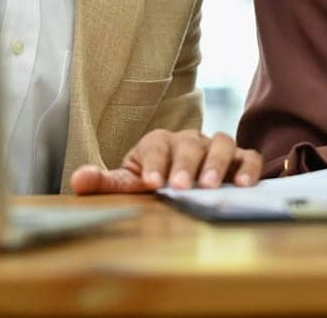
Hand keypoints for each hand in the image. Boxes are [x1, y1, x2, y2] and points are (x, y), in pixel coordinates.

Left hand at [70, 129, 262, 193]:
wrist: (178, 178)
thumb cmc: (153, 179)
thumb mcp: (129, 182)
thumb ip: (106, 182)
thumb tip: (78, 180)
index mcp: (158, 142)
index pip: (156, 146)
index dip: (154, 163)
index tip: (152, 183)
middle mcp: (188, 140)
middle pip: (189, 143)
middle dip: (185, 165)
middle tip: (181, 187)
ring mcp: (214, 147)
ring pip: (221, 143)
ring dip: (217, 163)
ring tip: (210, 186)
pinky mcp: (238, 159)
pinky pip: (248, 156)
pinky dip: (248, 167)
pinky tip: (244, 185)